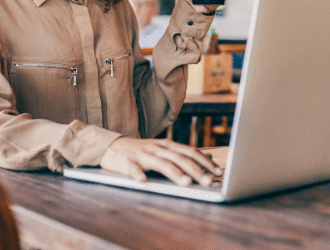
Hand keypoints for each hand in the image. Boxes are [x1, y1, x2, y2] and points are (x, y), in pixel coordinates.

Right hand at [99, 137, 221, 185]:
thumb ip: (184, 153)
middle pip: (180, 158)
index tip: (218, 172)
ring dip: (175, 174)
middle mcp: (157, 148)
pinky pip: (132, 169)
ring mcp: (142, 155)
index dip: (205, 162)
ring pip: (161, 164)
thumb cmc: (141, 151)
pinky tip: (143, 180)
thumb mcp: (164, 149)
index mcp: (167, 145)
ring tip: (186, 183)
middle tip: (208, 182)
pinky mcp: (126, 162)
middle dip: (196, 170)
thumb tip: (208, 156)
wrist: (111, 146)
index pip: (190, 152)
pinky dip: (137, 174)